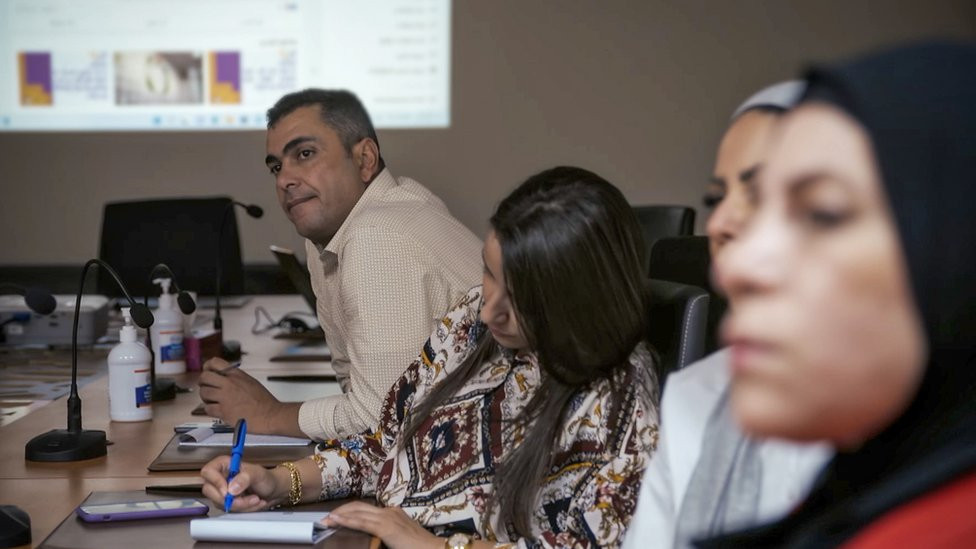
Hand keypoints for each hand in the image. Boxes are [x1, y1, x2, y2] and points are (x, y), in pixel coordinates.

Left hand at [199, 358, 286, 433]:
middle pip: (204, 377)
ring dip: (206, 398)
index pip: (214, 362)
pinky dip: (210, 410)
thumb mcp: (250, 382)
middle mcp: (229, 383)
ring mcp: (225, 397)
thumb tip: (223, 378)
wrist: (270, 415)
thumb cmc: (263, 401)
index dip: (207, 367)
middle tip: (208, 389)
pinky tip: (217, 411)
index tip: (208, 372)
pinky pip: (207, 408)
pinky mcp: (223, 411)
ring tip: (213, 401)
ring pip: (204, 393)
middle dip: (203, 383)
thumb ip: (236, 378)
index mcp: (237, 375)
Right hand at [199, 455, 285, 510]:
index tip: (227, 491)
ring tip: (256, 499)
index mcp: (224, 465)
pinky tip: (253, 503)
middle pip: (210, 491)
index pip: (208, 471)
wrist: (274, 490)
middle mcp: (220, 477)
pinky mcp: (227, 502)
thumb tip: (231, 488)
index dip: (215, 482)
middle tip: (250, 498)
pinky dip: (243, 509)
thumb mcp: (258, 474)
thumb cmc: (266, 478)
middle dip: (231, 499)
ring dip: (240, 505)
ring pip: (220, 503)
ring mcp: (222, 491)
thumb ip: (245, 478)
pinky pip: (228, 509)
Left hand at [323, 502, 441, 548]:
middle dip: (341, 510)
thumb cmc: (418, 547)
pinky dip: (346, 520)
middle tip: (326, 518)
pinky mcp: (386, 527)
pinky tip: (336, 521)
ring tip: (326, 520)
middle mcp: (389, 511)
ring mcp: (387, 517)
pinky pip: (361, 522)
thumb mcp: (400, 538)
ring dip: (340, 515)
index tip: (336, 517)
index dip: (349, 511)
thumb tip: (372, 540)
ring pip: (357, 512)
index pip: (366, 508)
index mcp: (393, 513)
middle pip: (359, 506)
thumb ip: (387, 536)